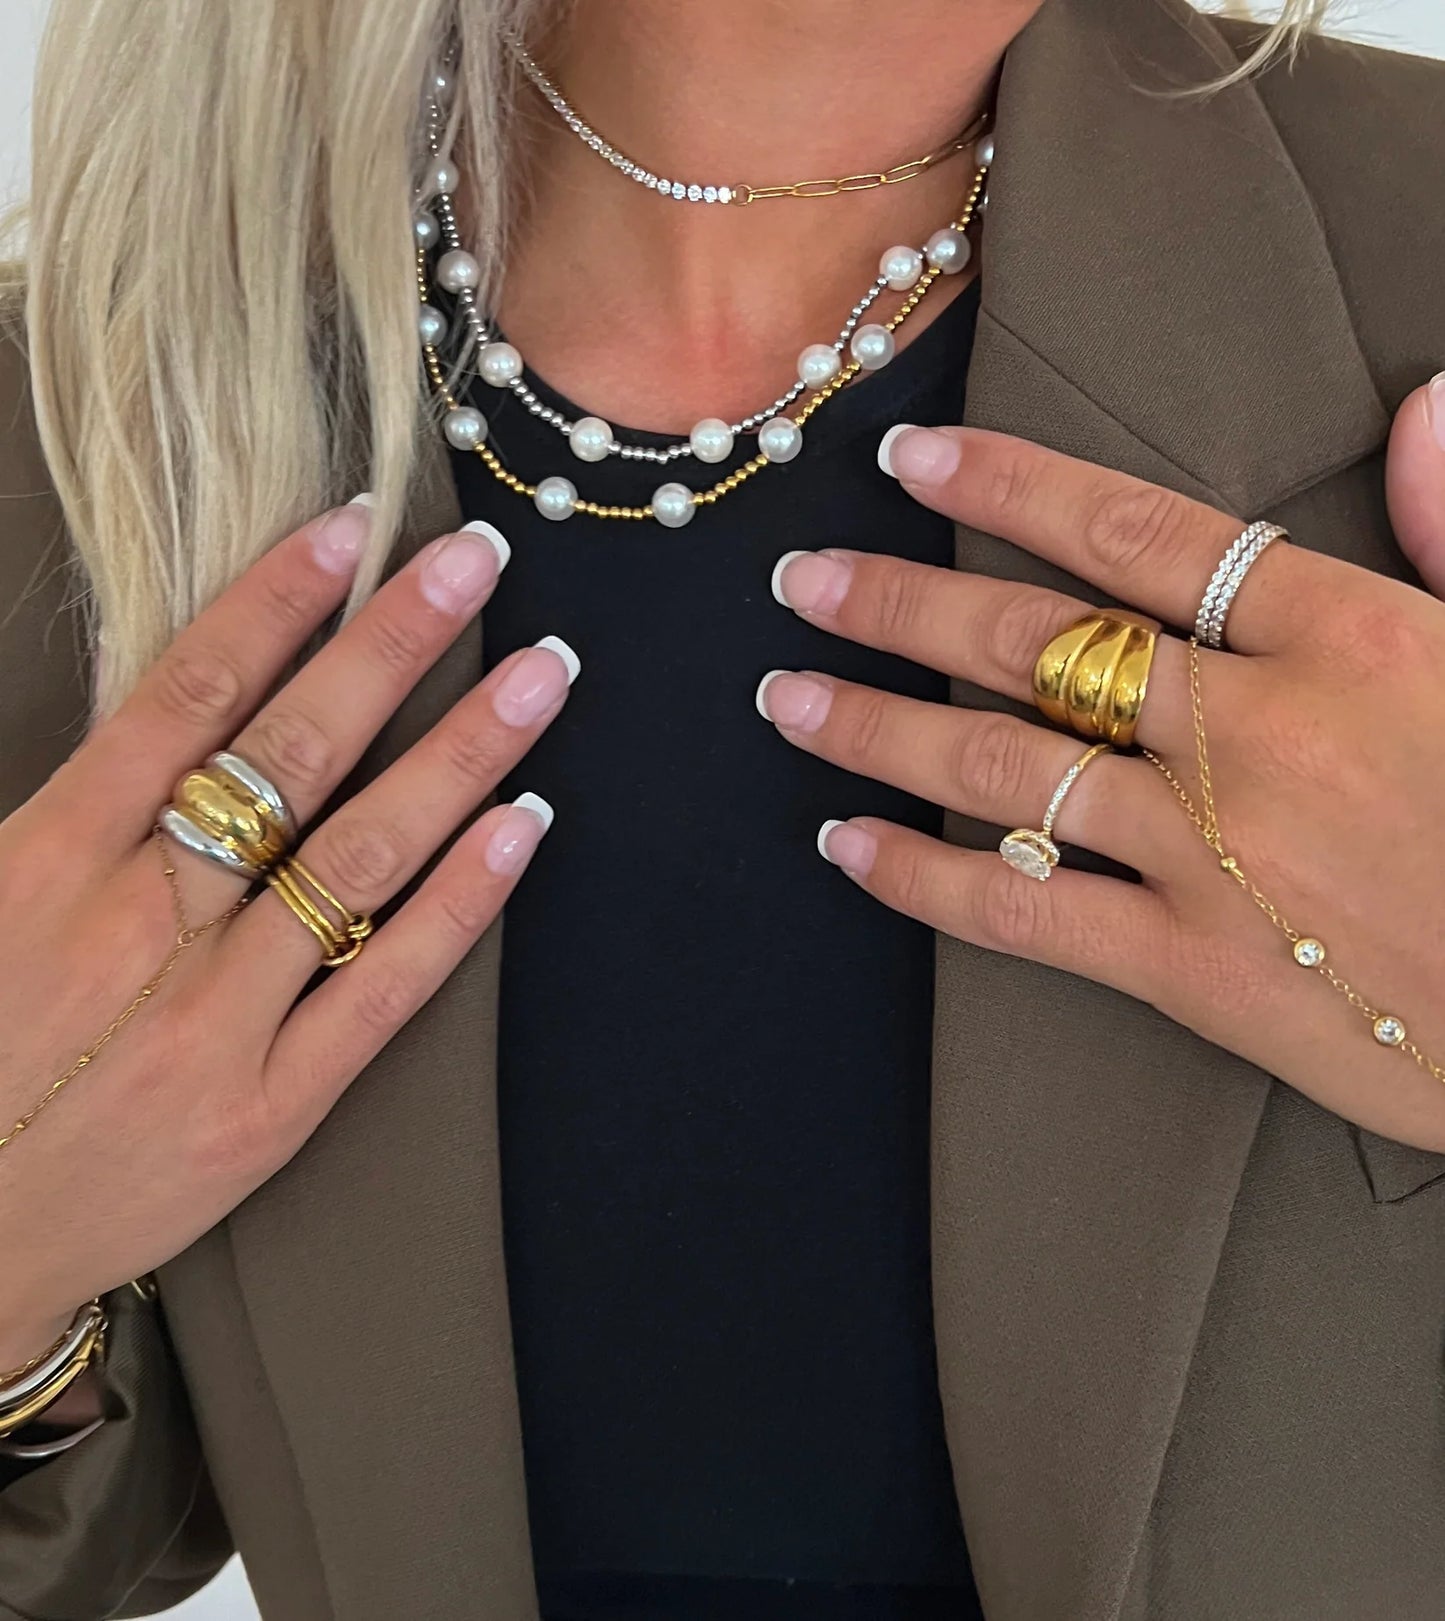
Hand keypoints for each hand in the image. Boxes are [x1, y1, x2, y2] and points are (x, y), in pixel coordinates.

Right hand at [0, 504, 571, 1365]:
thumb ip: (70, 805)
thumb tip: (156, 688)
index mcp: (48, 860)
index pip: (185, 698)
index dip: (275, 602)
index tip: (354, 530)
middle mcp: (142, 924)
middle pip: (292, 754)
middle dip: (393, 646)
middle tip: (476, 560)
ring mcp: (214, 1019)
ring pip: (359, 856)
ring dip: (460, 754)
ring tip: (542, 673)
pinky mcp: (269, 1107)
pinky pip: (384, 987)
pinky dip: (461, 903)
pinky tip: (525, 827)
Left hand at [760, 384, 1444, 1152]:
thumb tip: (1423, 402)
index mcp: (1346, 637)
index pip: (1138, 533)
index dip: (1008, 485)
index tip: (911, 461)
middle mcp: (1256, 732)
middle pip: (1037, 641)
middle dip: (902, 602)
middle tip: (801, 581)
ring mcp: (1213, 855)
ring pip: (1003, 766)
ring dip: (877, 726)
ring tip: (787, 699)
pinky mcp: (1196, 972)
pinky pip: (1022, 912)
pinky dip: (920, 878)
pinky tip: (844, 846)